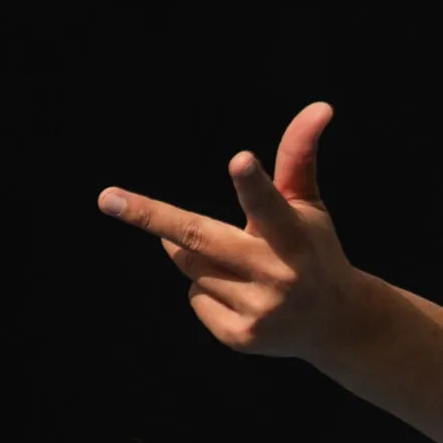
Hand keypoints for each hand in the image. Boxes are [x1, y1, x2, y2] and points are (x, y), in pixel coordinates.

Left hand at [99, 102, 365, 360]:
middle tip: (107, 198)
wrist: (335, 323)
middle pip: (198, 238)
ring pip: (190, 265)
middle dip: (151, 216)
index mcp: (295, 236)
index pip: (269, 204)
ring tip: (240, 263)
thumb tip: (320, 105)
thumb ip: (298, 155)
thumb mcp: (308, 203)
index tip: (240, 159)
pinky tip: (243, 295)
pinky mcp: (239, 337)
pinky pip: (195, 296)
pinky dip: (207, 289)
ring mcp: (256, 310)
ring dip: (198, 254)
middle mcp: (276, 275)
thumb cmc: (314, 248)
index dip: (252, 183)